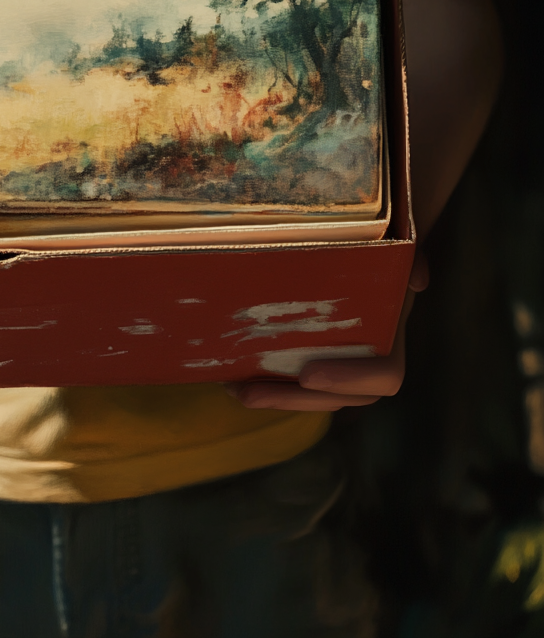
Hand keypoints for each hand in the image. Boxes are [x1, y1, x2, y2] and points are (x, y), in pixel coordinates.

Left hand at [224, 251, 429, 411]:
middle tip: (251, 394)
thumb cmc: (386, 247)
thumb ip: (412, 257)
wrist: (372, 247)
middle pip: (338, 399)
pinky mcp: (314, 357)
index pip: (385, 377)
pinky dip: (265, 383)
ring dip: (274, 398)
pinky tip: (229, 375)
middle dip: (294, 399)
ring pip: (312, 397)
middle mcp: (368, 360)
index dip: (349, 381)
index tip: (308, 373)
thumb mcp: (402, 247)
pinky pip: (294, 383)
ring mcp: (340, 363)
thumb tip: (418, 278)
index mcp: (393, 339)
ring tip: (233, 390)